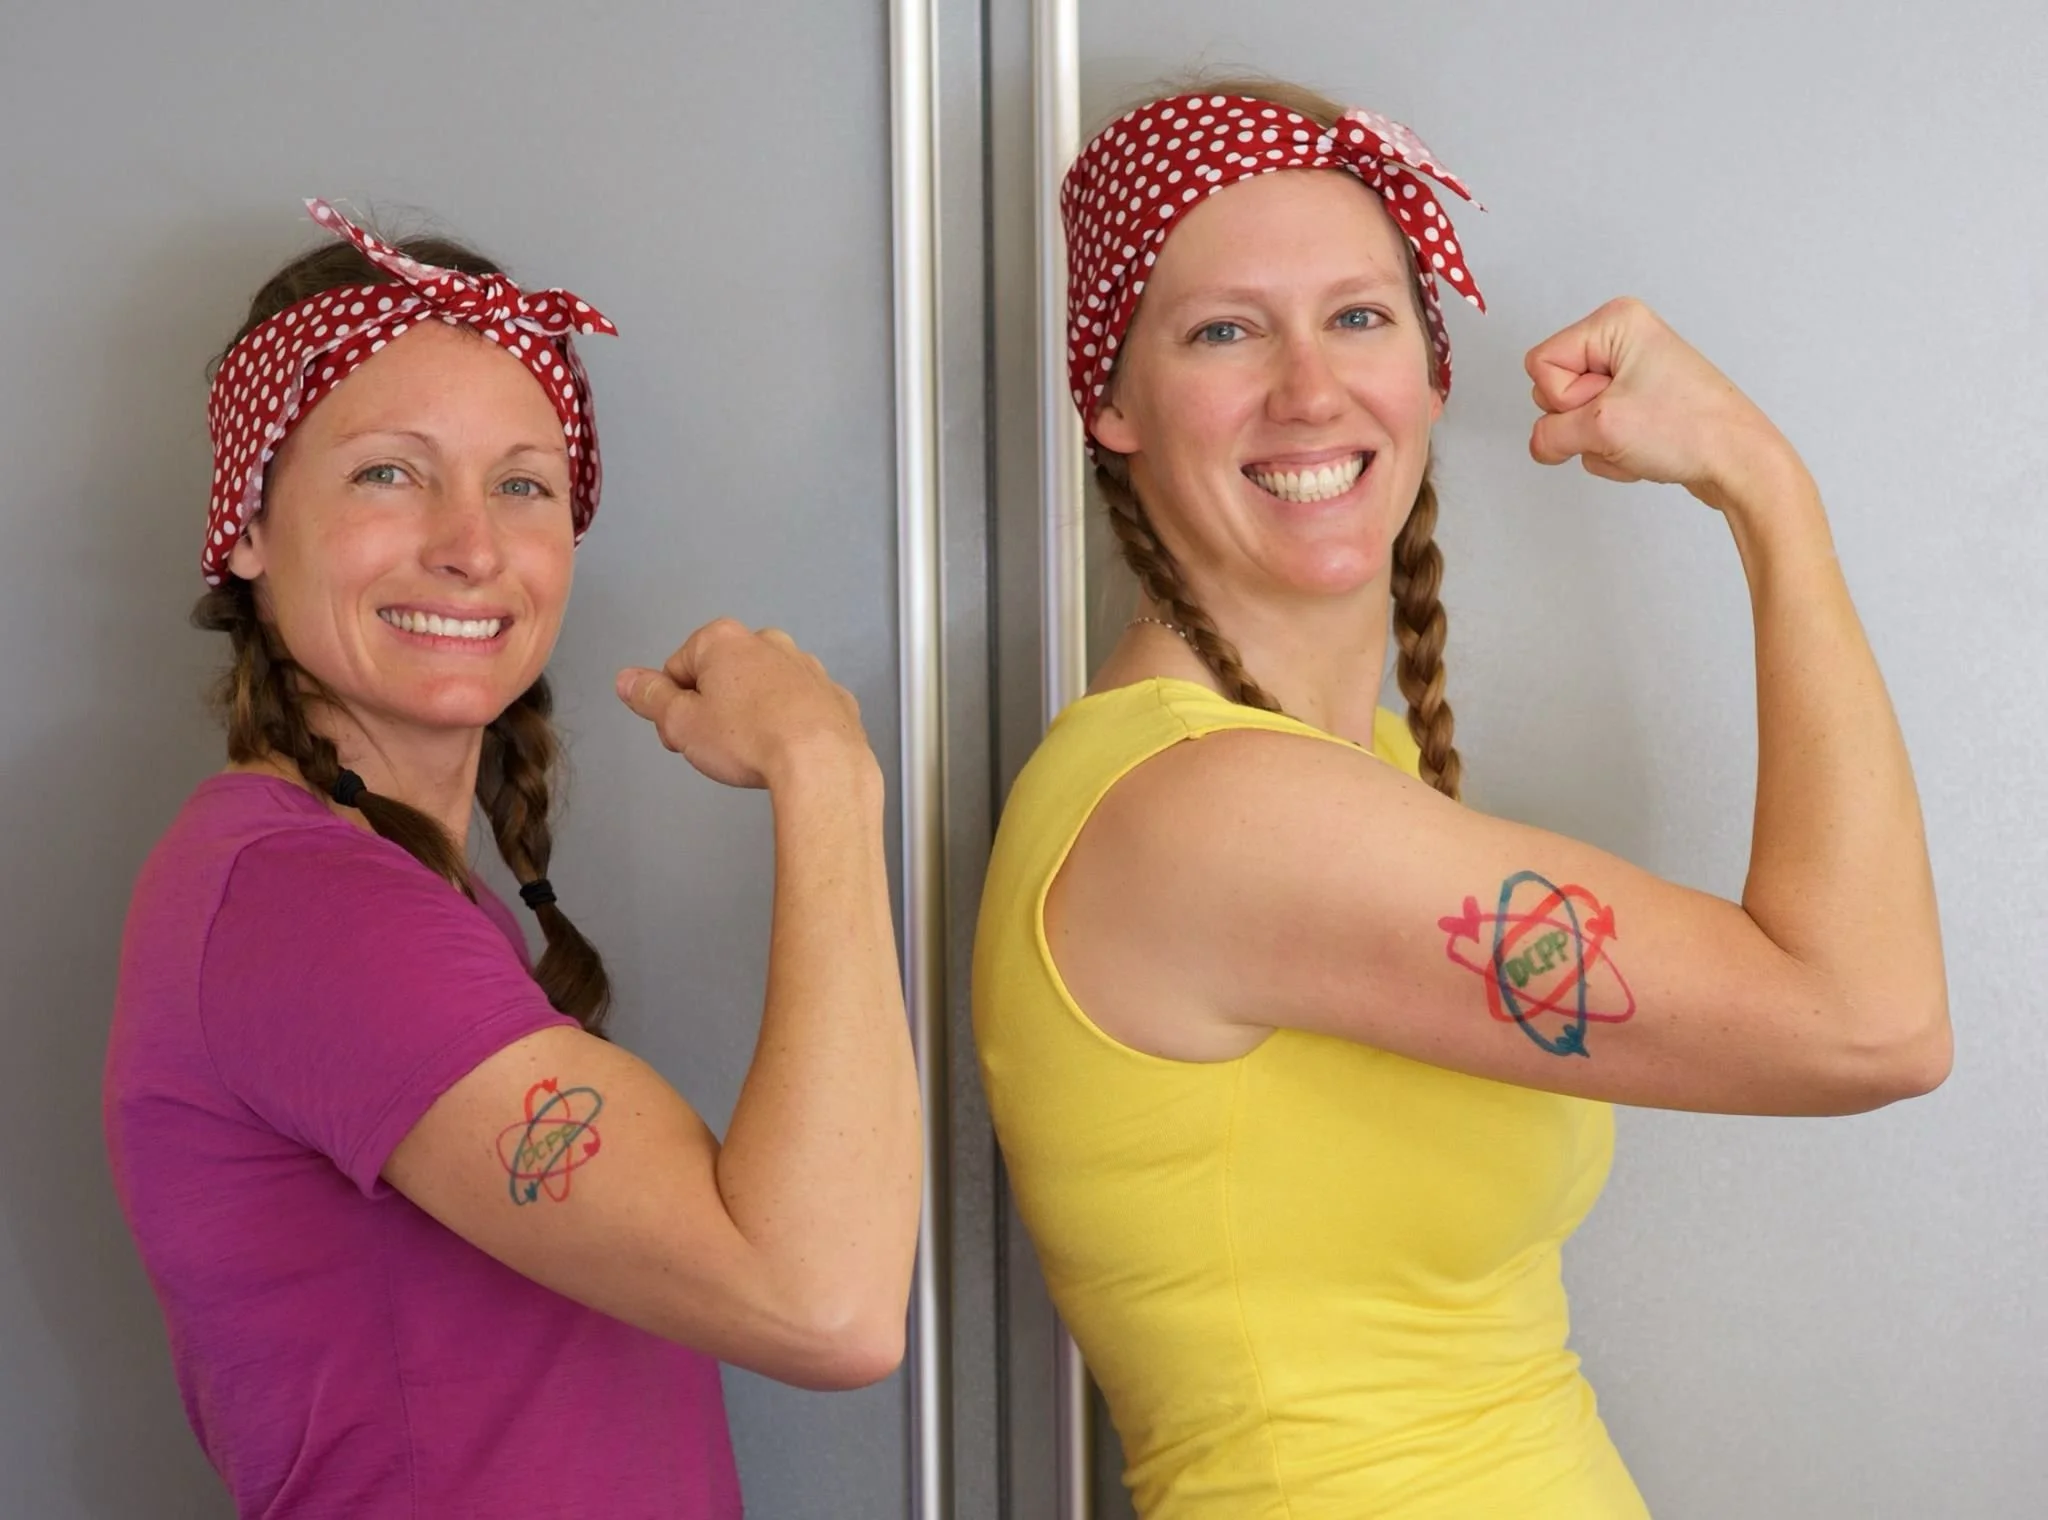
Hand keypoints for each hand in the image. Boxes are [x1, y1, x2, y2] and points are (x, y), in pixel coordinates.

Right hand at [616, 619, 871, 789]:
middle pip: (721, 675)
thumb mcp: (681, 723)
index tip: (682, 735)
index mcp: (723, 640)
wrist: (821, 762)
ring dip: (750, 714)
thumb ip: (650, 697)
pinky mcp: (833, 695)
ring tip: (752, 752)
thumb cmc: (747, 739)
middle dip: (711, 708)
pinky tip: (785, 751)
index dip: (672, 707)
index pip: (676, 668)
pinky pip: (798, 707)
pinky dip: (788, 724)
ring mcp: (805, 666)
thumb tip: (628, 680)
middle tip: (714, 748)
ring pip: (762, 689)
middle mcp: (767, 642)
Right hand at [1525, 298, 1801, 511]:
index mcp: (1615, 322)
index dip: (1565, 397)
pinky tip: (1644, 450)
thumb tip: (1541, 444)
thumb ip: (1549, 435)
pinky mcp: (1637, 405)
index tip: (1607, 404)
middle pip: (1553, 390)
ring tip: (1639, 438)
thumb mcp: (1601, 429)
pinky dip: (1612, 452)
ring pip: (1573, 419)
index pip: (1541, 365)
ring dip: (1598, 442)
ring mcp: (1630, 375)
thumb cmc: (1692, 430)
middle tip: (1625, 421)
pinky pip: (1595, 434)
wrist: (1739, 462)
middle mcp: (1622, 341)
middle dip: (1581, 421)